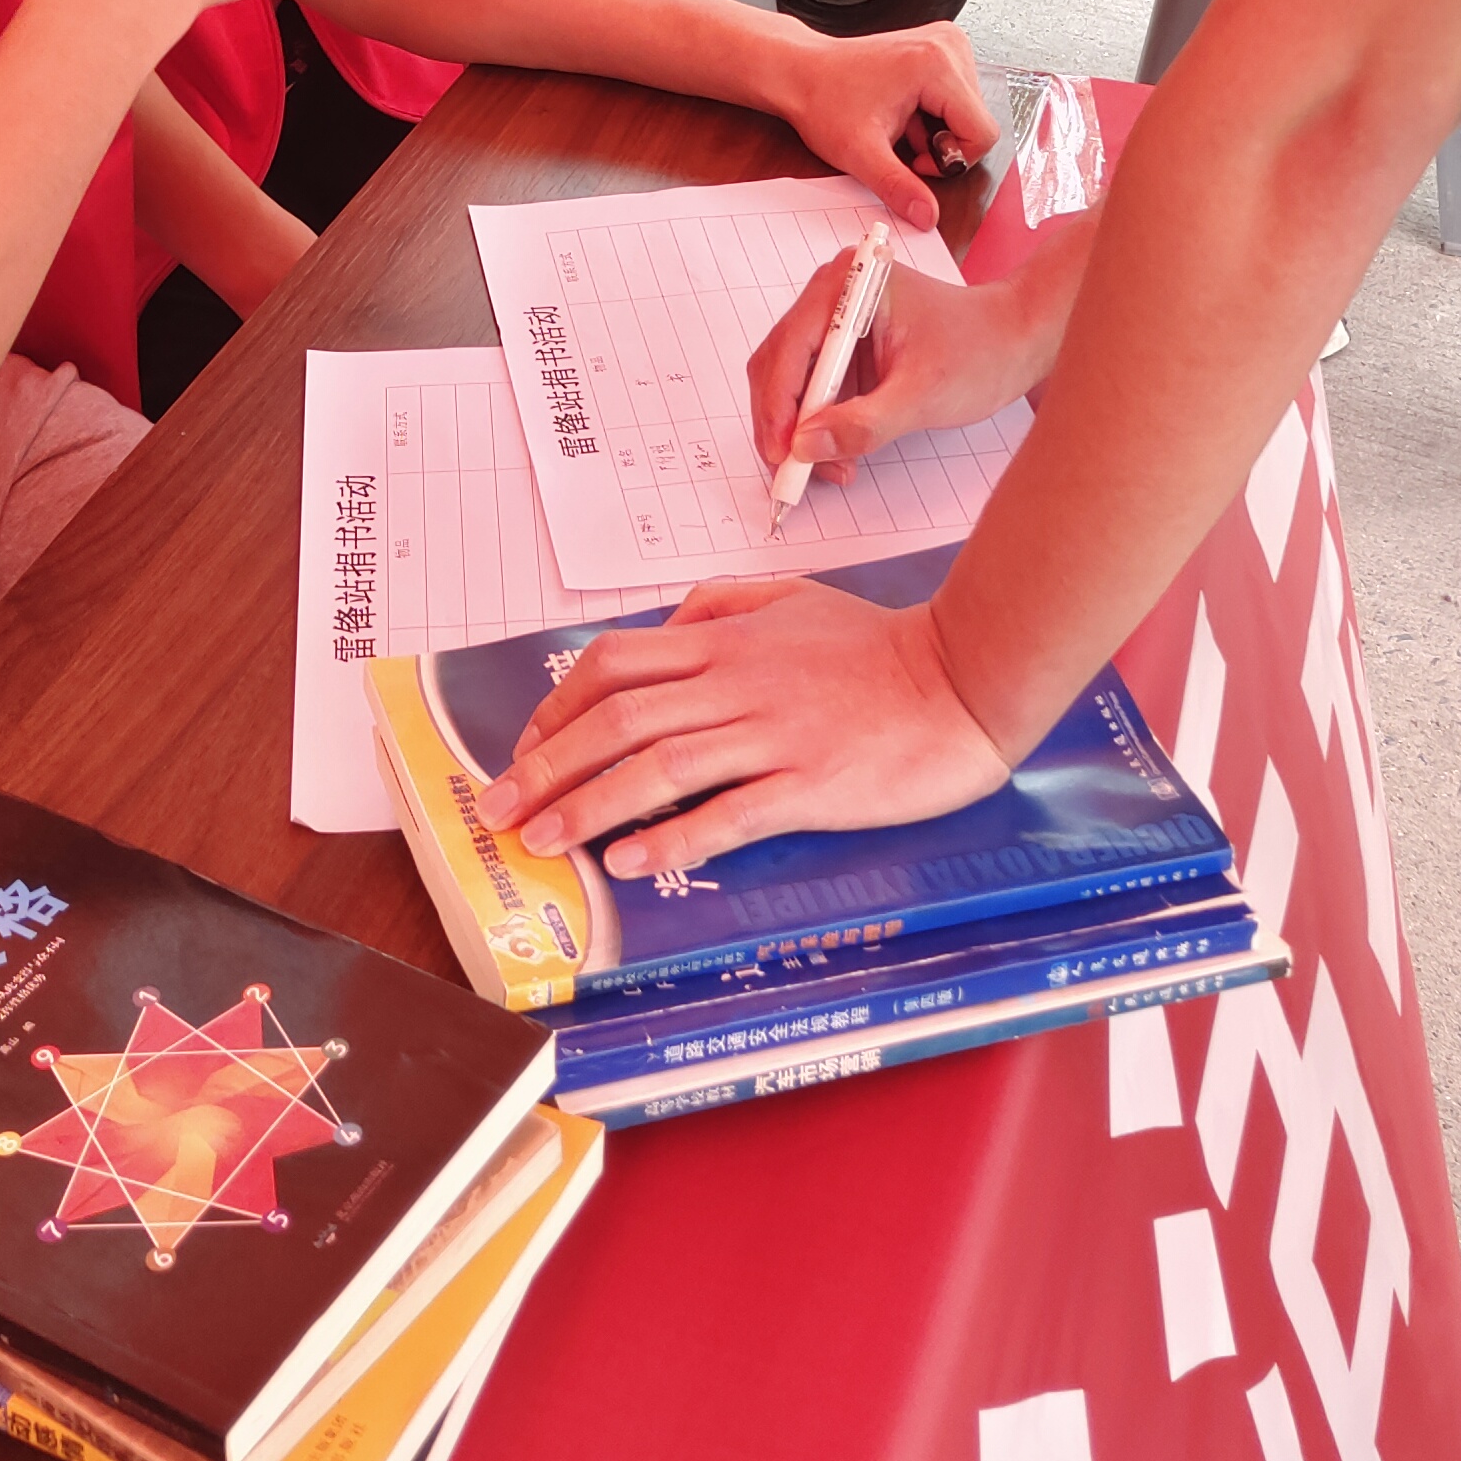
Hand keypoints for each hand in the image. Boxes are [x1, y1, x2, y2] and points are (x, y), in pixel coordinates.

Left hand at [472, 580, 1012, 874]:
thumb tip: (667, 627)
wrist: (963, 679)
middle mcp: (736, 684)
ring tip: (542, 841)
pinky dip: (673, 836)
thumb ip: (724, 607)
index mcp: (726, 642)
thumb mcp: (794, 599)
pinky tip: (631, 861)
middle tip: (498, 807)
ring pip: (658, 766)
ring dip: (588, 805)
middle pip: (618, 719)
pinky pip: (728, 813)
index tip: (525, 748)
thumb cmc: (879, 647)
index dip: (556, 707)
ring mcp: (772, 734)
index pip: (614, 665)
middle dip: (546, 764)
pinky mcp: (810, 784)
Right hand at [749, 252, 1047, 476]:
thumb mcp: (922, 395)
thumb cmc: (981, 350)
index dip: (779, 407)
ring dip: (801, 431)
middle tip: (795, 473)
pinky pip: (816, 390)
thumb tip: (806, 446)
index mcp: (850, 285)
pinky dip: (820, 425)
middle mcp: (834, 295)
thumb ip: (862, 424)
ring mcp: (838, 321)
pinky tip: (838, 454)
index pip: (791, 348)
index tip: (782, 455)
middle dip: (785, 424)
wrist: (1018, 340)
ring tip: (829, 469)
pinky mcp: (848, 348)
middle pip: (780, 365)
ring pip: (792, 383)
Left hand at [764, 20, 995, 226]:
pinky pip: (957, 96)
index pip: (982, 132)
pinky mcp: (940, 48)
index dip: (950, 159)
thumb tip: (927, 216)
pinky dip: (933, 115)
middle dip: (942, 145)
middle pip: (977, 121)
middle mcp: (948, 46)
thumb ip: (898, 187)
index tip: (913, 158)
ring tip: (900, 125)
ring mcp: (946, 43)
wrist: (802, 72)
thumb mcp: (860, 152)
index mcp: (937, 64)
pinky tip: (903, 113)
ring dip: (938, 130)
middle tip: (901, 141)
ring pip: (969, 111)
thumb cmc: (824, 100)